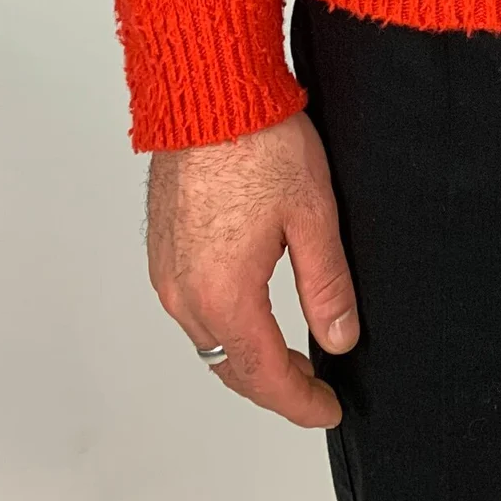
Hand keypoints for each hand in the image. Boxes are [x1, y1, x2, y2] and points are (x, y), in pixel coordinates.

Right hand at [146, 110, 357, 427]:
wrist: (208, 91)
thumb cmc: (258, 139)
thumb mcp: (313, 213)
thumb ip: (326, 284)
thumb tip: (339, 337)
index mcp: (223, 292)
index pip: (262, 374)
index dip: (299, 401)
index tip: (326, 408)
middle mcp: (185, 292)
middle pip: (230, 366)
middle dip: (274, 384)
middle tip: (315, 388)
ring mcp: (166, 271)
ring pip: (208, 340)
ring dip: (246, 356)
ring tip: (289, 354)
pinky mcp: (161, 249)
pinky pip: (191, 309)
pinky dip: (223, 325)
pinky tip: (250, 310)